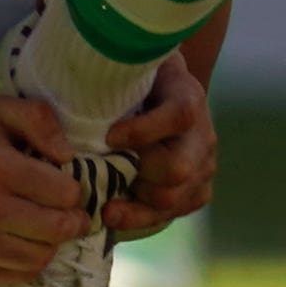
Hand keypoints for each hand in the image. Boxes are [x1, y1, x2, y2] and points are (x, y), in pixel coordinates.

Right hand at [0, 95, 97, 286]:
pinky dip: (23, 262)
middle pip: (56, 231)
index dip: (75, 190)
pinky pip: (10, 276)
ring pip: (37, 259)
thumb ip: (40, 122)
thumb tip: (69, 158)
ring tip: (44, 228)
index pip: (63, 194)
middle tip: (74, 215)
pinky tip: (17, 240)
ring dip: (50, 245)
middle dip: (73, 222)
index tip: (70, 188)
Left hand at [100, 51, 215, 239]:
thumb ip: (116, 74)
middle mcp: (203, 135)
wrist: (165, 93)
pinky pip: (172, 215)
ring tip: (105, 201)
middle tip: (105, 174)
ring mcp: (205, 167)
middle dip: (137, 175)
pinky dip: (141, 218)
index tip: (109, 137)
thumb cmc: (139, 81)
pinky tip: (116, 212)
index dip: (144, 130)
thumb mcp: (132, 68)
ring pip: (173, 199)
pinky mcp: (198, 192)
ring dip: (135, 203)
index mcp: (189, 97)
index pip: (178, 115)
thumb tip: (80, 78)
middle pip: (177, 168)